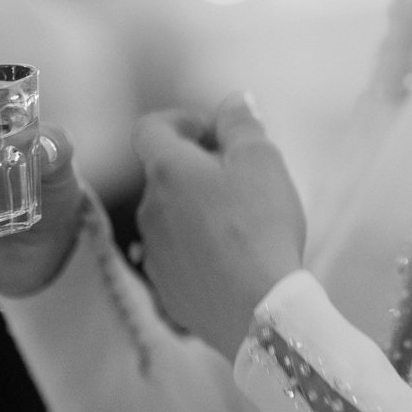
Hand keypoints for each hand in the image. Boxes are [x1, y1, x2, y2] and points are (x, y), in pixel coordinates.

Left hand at [135, 94, 304, 361]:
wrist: (257, 309)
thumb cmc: (261, 226)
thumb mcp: (262, 160)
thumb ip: (241, 123)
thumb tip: (232, 102)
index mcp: (168, 170)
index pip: (150, 128)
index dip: (179, 121)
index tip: (211, 132)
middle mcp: (149, 209)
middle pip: (164, 174)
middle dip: (196, 169)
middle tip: (241, 179)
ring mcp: (154, 252)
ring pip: (170, 217)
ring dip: (195, 211)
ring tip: (240, 224)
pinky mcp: (165, 289)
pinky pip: (176, 256)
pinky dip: (196, 249)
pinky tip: (230, 260)